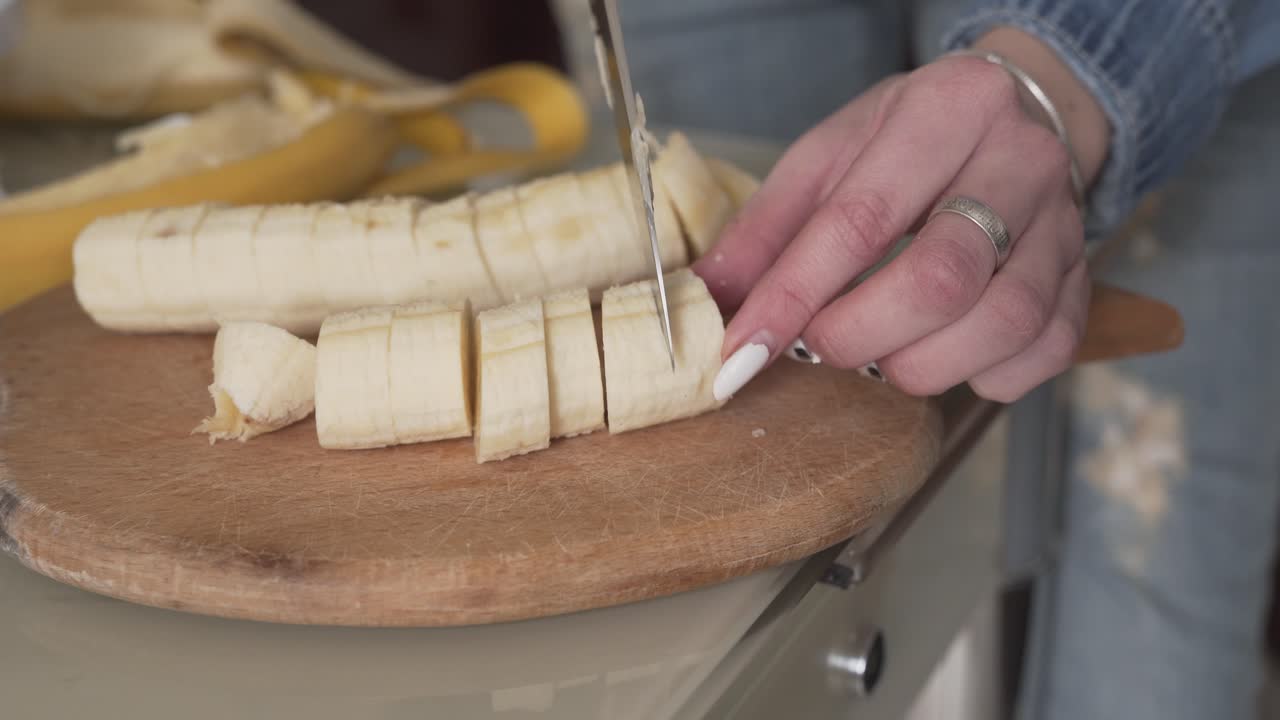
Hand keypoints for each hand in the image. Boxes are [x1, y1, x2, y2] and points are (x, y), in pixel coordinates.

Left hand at [695, 34, 1108, 403]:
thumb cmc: (909, 143)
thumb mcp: (828, 157)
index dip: (792, 296)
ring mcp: (1063, 224)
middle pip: (939, 279)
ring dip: (920, 366)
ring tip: (883, 354)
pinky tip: (949, 354)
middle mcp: (1018, 161)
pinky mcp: (1084, 279)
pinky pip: (1043, 352)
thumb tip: (710, 298)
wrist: (1016, 121)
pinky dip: (984, 376)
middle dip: (859, 335)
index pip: (858, 220)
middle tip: (824, 345)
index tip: (742, 350)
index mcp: (945, 111)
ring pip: (1000, 324)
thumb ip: (766, 228)